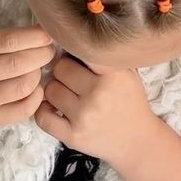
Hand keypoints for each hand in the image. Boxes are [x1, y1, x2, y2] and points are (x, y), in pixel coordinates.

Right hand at [0, 25, 53, 124]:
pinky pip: (25, 108)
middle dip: (41, 55)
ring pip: (23, 86)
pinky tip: (36, 88)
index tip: (48, 36)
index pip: (8, 40)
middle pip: (17, 63)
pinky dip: (38, 96)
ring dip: (38, 75)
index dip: (34, 37)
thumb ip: (16, 38)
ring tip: (37, 69)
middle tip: (49, 52)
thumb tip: (47, 33)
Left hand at [35, 56, 156, 164]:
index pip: (79, 50)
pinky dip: (44, 110)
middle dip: (63, 71)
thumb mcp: (127, 73)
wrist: (137, 141)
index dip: (74, 51)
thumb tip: (72, 39)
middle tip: (70, 77)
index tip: (75, 55)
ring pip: (50, 90)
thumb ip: (104, 56)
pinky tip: (54, 108)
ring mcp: (84, 116)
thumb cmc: (130, 102)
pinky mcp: (72, 136)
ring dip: (55, 90)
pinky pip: (42, 116)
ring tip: (66, 93)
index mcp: (113, 74)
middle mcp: (98, 94)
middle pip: (60, 68)